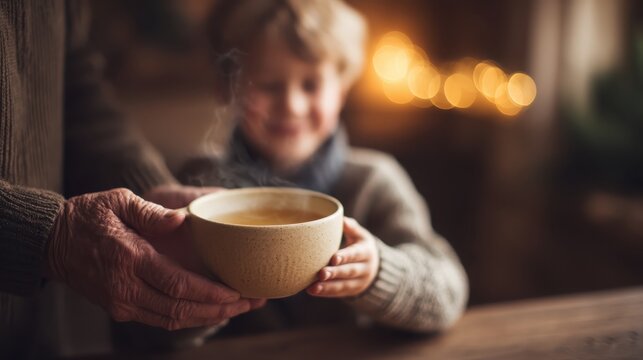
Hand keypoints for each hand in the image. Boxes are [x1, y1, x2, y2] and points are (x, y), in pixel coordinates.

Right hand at [46, 188, 264, 329]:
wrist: (51, 241)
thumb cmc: (88, 215)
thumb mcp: (118, 200)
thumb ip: (151, 211)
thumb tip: (181, 218)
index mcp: (130, 258)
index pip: (178, 285)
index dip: (211, 294)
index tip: (237, 293)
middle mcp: (126, 287)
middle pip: (180, 308)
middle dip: (220, 309)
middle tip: (250, 303)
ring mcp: (121, 302)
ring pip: (172, 319)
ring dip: (208, 317)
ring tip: (239, 310)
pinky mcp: (120, 308)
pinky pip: (159, 318)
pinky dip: (188, 318)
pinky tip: (210, 311)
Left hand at [307, 217, 379, 297]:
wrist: (376, 268)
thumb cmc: (361, 246)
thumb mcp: (361, 236)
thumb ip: (352, 228)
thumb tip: (342, 219)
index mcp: (366, 252)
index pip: (356, 254)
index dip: (345, 257)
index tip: (333, 258)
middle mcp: (364, 269)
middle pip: (349, 271)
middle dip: (335, 273)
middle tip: (321, 274)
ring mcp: (359, 282)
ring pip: (343, 286)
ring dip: (328, 287)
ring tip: (313, 287)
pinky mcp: (351, 292)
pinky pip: (338, 293)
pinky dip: (325, 292)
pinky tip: (312, 290)